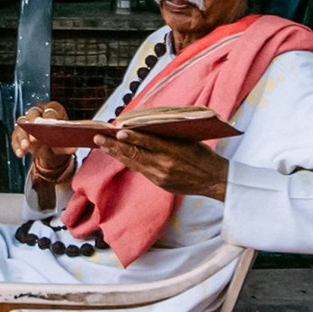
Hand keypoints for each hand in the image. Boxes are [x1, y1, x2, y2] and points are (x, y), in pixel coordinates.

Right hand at [11, 100, 74, 181]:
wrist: (51, 155)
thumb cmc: (61, 145)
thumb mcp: (67, 146)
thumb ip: (70, 145)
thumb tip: (73, 146)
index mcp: (54, 110)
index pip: (51, 109)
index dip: (49, 116)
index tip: (49, 124)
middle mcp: (39, 112)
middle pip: (33, 113)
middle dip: (32, 125)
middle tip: (34, 137)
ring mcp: (27, 122)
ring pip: (21, 124)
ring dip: (23, 137)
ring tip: (26, 148)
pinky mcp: (19, 132)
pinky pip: (15, 137)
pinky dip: (17, 145)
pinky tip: (20, 153)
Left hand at [95, 128, 228, 200]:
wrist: (214, 180)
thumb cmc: (203, 155)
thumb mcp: (188, 140)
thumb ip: (167, 137)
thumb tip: (144, 128)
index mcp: (174, 150)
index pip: (149, 142)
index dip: (132, 137)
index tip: (117, 131)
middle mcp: (165, 164)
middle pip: (136, 153)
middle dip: (115, 145)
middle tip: (98, 138)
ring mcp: (161, 175)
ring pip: (134, 163)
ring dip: (117, 153)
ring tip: (102, 145)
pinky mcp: (160, 183)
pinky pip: (141, 170)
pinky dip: (129, 161)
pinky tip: (119, 155)